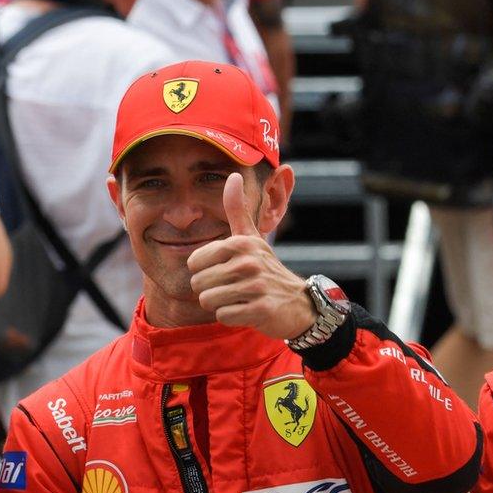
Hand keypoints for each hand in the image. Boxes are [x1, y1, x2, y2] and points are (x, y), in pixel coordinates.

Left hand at [187, 172, 315, 338]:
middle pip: (198, 284)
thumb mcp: (252, 238)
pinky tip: (246, 310)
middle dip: (210, 291)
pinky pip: (223, 316)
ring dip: (220, 305)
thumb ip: (237, 209)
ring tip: (239, 299)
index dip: (203, 272)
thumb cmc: (266, 269)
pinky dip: (231, 317)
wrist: (298, 303)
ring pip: (208, 301)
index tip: (224, 272)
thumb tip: (234, 175)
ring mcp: (256, 285)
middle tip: (232, 289)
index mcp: (241, 243)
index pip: (194, 262)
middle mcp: (249, 261)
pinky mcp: (261, 309)